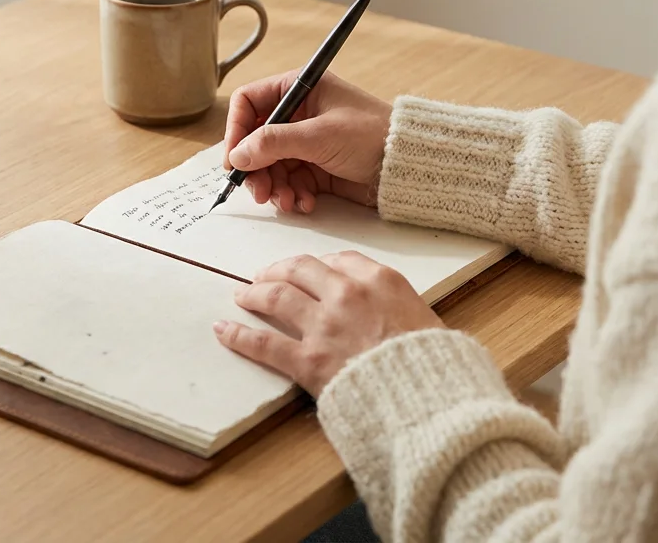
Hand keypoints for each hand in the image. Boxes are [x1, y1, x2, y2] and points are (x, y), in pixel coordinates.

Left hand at [213, 251, 442, 395]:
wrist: (428, 397)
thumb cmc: (433, 364)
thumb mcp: (425, 318)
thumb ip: (396, 306)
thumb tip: (385, 311)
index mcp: (380, 280)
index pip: (339, 260)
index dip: (319, 265)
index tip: (310, 270)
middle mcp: (347, 294)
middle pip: (300, 269)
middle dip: (279, 270)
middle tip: (265, 275)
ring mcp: (324, 326)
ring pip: (276, 297)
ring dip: (254, 293)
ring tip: (242, 295)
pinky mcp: (307, 360)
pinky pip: (264, 342)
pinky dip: (239, 335)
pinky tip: (224, 330)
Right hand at [223, 71, 389, 211]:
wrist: (407, 165)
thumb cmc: (371, 135)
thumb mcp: (319, 135)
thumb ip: (274, 142)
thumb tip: (237, 155)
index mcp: (300, 89)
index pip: (249, 103)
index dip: (236, 130)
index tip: (234, 160)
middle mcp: (299, 113)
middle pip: (256, 140)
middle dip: (255, 168)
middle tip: (258, 192)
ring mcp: (307, 142)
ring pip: (270, 165)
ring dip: (273, 186)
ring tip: (286, 201)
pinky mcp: (316, 167)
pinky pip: (290, 181)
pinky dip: (292, 194)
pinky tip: (305, 203)